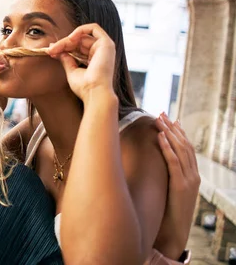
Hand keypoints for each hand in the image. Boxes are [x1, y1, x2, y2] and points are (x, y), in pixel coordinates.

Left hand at [46, 23, 115, 101]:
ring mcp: (105, 48)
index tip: (50, 51)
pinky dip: (80, 30)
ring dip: (67, 40)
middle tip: (51, 49)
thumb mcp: (71, 71)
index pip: (77, 47)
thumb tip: (55, 49)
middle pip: (79, 40)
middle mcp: (101, 53)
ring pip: (82, 36)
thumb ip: (66, 59)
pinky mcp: (107, 43)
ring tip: (57, 48)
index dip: (63, 47)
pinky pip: (93, 28)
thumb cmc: (85, 87)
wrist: (94, 93)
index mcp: (94, 60)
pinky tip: (70, 39)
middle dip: (63, 43)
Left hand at [153, 113, 199, 259]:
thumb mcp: (168, 190)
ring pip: (181, 151)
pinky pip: (175, 163)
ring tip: (160, 119)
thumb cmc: (167, 212)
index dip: (178, 132)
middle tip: (161, 113)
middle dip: (172, 128)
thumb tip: (152, 163)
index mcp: (191, 176)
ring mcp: (189, 181)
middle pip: (184, 145)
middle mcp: (193, 175)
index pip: (186, 148)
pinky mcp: (182, 187)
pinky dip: (168, 148)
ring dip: (169, 133)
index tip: (168, 118)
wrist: (174, 233)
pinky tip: (161, 137)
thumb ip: (165, 176)